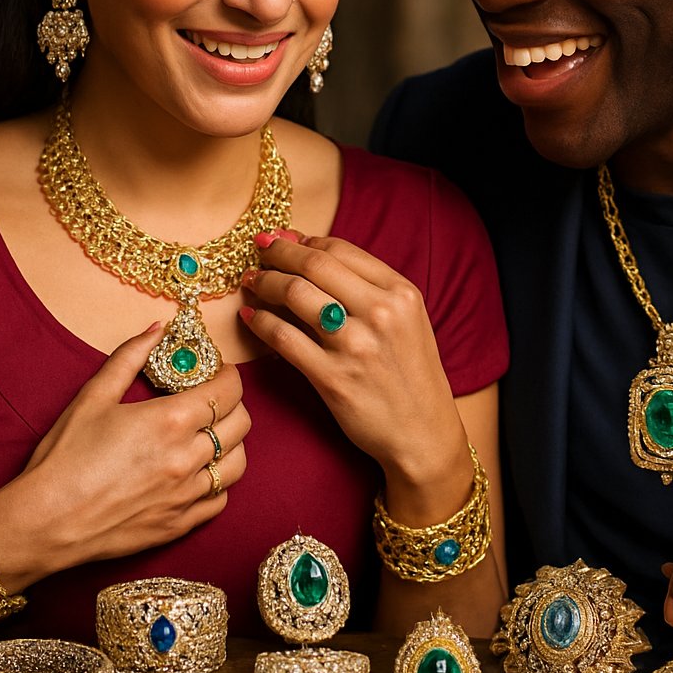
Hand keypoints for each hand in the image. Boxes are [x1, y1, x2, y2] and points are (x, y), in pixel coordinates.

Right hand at [0, 325, 249, 578]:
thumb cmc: (64, 459)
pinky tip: (200, 473)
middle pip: (241, 423)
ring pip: (238, 463)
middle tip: (215, 400)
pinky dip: (218, 483)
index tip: (220, 371)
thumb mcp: (93, 397)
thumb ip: (130, 357)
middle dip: (234, 404)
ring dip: (232, 443)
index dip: (230, 375)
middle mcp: (188, 457)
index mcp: (171, 421)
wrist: (43, 523)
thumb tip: (157, 329)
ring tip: (212, 435)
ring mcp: (187, 494)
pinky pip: (220, 499)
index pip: (228, 390)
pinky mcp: (179, 524)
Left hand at [240, 232, 470, 494]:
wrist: (423, 433)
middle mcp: (381, 313)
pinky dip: (260, 322)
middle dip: (278, 252)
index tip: (283, 239)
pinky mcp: (332, 378)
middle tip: (259, 250)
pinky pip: (284, 338)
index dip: (304, 240)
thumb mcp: (407, 320)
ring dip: (265, 282)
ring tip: (252, 281)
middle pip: (314, 265)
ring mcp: (355, 346)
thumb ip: (369, 288)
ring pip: (295, 295)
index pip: (341, 250)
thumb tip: (312, 253)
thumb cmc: (411, 374)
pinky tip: (250, 316)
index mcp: (401, 293)